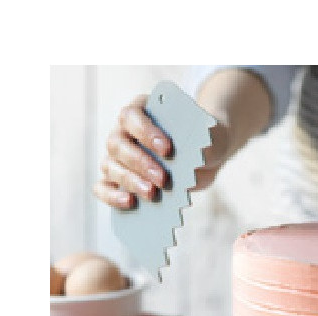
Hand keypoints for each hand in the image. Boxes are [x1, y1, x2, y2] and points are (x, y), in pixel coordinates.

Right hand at [94, 95, 229, 208]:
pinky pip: (103, 187)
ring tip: (152, 194)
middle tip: (162, 179)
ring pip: (110, 165)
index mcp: (142, 110)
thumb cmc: (204, 143)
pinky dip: (112, 195)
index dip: (146, 132)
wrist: (204, 155)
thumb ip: (209, 147)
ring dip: (130, 181)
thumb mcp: (213, 141)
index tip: (167, 149)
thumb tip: (198, 165)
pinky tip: (130, 203)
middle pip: (118, 144)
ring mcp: (117, 156)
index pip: (133, 117)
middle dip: (140, 163)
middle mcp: (123, 131)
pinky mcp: (116, 179)